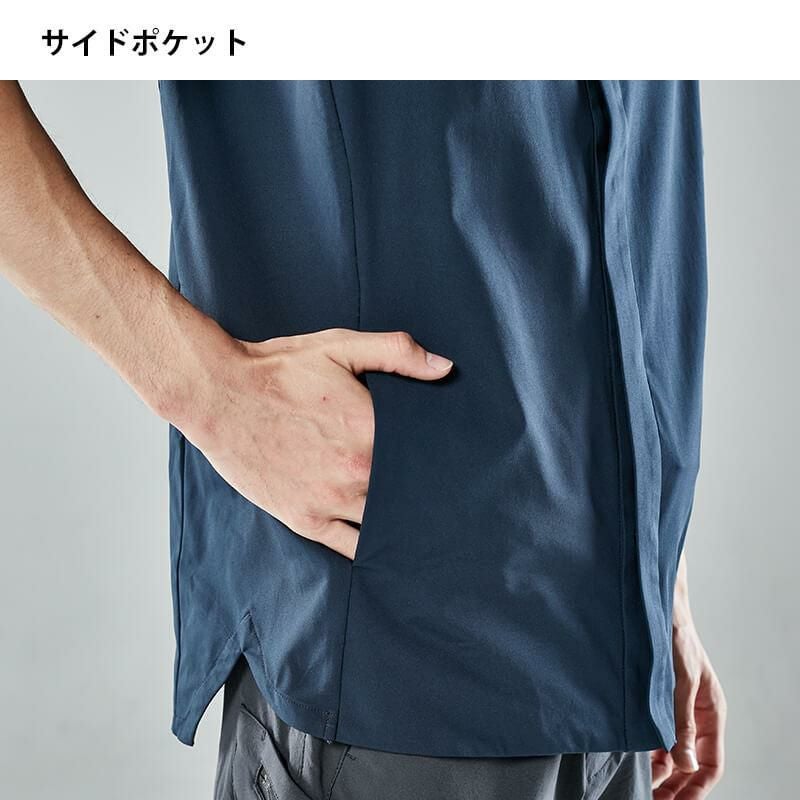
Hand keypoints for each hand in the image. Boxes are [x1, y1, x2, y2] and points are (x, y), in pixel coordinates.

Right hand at [176, 328, 452, 558]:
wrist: (217, 394)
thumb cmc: (278, 369)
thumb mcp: (340, 346)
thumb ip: (397, 352)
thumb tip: (444, 366)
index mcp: (369, 431)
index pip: (422, 456)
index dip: (438, 460)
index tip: (450, 464)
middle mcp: (354, 472)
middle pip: (407, 493)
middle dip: (422, 492)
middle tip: (442, 496)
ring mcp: (329, 500)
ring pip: (383, 523)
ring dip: (401, 521)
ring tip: (421, 523)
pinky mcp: (304, 519)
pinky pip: (350, 546)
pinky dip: (370, 546)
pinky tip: (387, 547)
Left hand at [651, 567, 725, 798]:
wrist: (653, 607)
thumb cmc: (672, 637)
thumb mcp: (680, 681)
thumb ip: (681, 722)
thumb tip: (684, 765)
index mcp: (710, 712)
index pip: (709, 764)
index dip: (695, 789)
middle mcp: (694, 714)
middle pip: (689, 763)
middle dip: (675, 786)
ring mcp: (674, 708)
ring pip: (671, 751)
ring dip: (658, 770)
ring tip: (640, 785)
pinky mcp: (655, 700)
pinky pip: (654, 734)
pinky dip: (647, 749)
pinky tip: (632, 758)